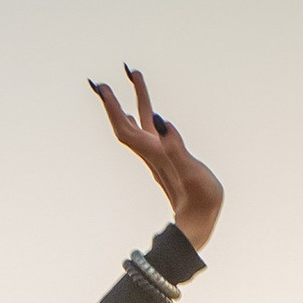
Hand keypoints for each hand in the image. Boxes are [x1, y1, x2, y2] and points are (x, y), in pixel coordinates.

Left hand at [88, 66, 222, 249]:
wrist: (199, 226)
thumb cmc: (200, 202)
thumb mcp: (192, 172)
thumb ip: (176, 147)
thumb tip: (159, 121)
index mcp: (154, 156)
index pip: (126, 130)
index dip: (113, 108)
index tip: (102, 87)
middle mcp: (151, 155)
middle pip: (127, 124)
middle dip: (116, 100)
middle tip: (109, 76)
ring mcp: (158, 158)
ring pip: (140, 125)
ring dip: (134, 101)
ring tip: (135, 76)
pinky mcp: (166, 161)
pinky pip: (150, 133)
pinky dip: (144, 116)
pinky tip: (144, 113)